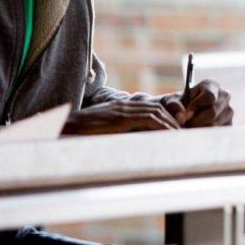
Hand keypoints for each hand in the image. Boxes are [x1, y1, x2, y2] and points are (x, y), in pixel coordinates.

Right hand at [62, 99, 180, 134]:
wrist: (63, 127)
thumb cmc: (79, 131)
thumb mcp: (102, 128)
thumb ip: (116, 129)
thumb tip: (128, 139)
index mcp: (120, 107)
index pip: (148, 106)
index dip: (163, 115)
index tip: (172, 125)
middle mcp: (124, 105)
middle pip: (156, 107)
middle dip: (171, 118)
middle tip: (181, 130)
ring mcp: (122, 110)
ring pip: (155, 112)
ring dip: (169, 123)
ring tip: (179, 134)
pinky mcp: (121, 119)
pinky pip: (148, 120)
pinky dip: (162, 126)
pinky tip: (169, 134)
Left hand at [160, 79, 233, 127]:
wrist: (185, 113)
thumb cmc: (179, 104)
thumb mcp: (172, 101)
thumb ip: (174, 105)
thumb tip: (181, 117)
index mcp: (212, 85)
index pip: (209, 96)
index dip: (196, 107)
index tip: (183, 116)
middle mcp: (224, 96)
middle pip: (212, 112)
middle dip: (195, 121)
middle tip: (184, 125)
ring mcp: (229, 111)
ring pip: (214, 124)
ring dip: (198, 129)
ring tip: (188, 127)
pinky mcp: (229, 124)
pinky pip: (216, 132)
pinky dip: (204, 134)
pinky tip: (196, 131)